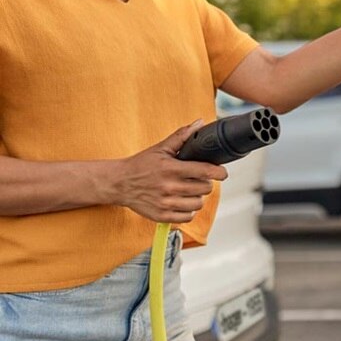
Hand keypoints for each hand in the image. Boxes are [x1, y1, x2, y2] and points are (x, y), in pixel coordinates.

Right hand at [112, 119, 228, 223]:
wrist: (118, 183)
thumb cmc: (141, 165)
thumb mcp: (161, 148)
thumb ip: (182, 136)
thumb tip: (199, 123)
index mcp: (171, 169)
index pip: (205, 171)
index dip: (219, 172)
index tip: (222, 173)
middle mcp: (169, 187)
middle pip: (205, 188)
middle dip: (206, 183)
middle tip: (198, 179)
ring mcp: (165, 203)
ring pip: (199, 203)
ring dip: (198, 197)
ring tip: (190, 190)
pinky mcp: (162, 216)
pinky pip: (188, 216)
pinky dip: (189, 210)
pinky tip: (183, 202)